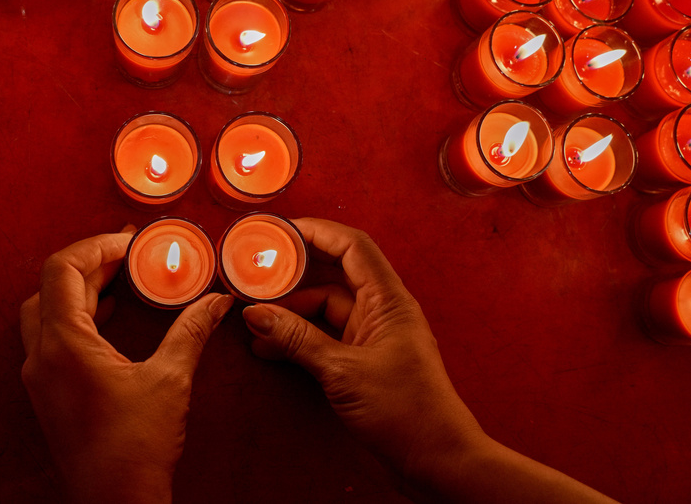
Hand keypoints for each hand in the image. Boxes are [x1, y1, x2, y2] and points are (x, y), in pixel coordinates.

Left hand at [20, 229, 233, 503]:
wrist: (115, 501)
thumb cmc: (136, 447)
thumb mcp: (170, 380)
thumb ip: (190, 331)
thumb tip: (216, 301)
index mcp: (64, 344)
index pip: (63, 269)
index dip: (96, 246)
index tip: (130, 242)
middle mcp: (41, 355)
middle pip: (53, 285)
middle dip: (91, 262)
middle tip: (129, 253)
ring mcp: (39, 375)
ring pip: (47, 310)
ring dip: (80, 288)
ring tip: (121, 277)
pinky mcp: (47, 391)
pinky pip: (51, 336)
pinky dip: (77, 315)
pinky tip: (110, 316)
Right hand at [241, 218, 482, 481]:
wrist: (437, 459)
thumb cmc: (405, 411)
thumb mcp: (342, 370)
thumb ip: (297, 339)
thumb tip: (255, 313)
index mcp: (388, 299)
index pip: (351, 245)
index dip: (316, 231)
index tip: (279, 231)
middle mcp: (381, 309)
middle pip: (333, 273)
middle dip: (294, 272)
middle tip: (256, 270)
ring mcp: (372, 334)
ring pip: (324, 307)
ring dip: (290, 311)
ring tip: (253, 317)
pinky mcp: (363, 358)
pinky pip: (325, 335)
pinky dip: (298, 337)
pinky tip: (269, 346)